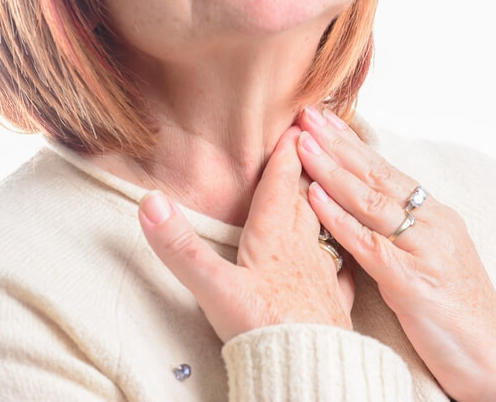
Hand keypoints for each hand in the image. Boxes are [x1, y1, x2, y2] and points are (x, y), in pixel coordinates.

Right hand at [136, 125, 356, 342]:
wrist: (310, 371)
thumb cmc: (264, 329)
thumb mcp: (213, 286)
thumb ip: (180, 246)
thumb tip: (151, 202)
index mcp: (274, 239)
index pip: (281, 185)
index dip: (287, 153)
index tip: (297, 123)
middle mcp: (302, 250)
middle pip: (306, 199)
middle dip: (310, 167)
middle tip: (318, 139)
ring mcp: (322, 277)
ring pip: (327, 228)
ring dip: (327, 203)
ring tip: (329, 185)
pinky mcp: (333, 306)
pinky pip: (342, 269)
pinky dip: (342, 254)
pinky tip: (344, 257)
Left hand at [295, 106, 495, 401]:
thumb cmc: (456, 309)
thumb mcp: (428, 258)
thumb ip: (399, 230)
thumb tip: (359, 206)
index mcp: (434, 216)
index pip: (386, 170)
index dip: (352, 142)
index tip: (323, 118)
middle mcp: (432, 224)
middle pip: (376, 175)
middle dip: (337, 143)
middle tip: (306, 113)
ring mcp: (424, 251)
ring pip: (371, 201)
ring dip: (332, 170)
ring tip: (303, 145)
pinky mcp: (415, 283)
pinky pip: (370, 244)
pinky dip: (339, 219)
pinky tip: (315, 197)